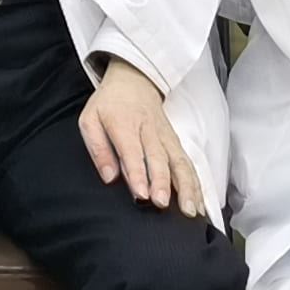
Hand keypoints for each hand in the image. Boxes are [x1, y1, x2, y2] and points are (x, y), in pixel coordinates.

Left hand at [80, 59, 205, 219]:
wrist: (134, 79)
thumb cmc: (108, 104)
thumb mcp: (90, 119)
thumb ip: (97, 148)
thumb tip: (108, 177)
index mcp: (124, 125)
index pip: (132, 152)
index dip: (137, 173)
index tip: (141, 194)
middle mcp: (149, 131)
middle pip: (158, 158)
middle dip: (162, 182)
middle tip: (162, 203)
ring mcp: (166, 136)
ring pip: (179, 162)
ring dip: (186, 186)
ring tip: (190, 210)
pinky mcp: (175, 141)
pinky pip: (188, 163)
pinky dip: (196, 183)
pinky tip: (200, 203)